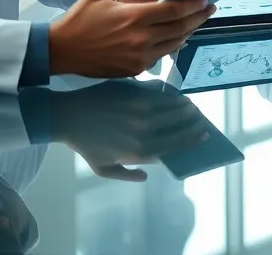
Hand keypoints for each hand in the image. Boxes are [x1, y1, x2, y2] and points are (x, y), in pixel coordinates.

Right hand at [49, 0, 215, 77]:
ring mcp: (139, 57)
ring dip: (189, 32)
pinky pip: (161, 55)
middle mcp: (140, 39)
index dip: (193, 5)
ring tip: (197, 22)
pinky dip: (172, 45)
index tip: (205, 0)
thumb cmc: (79, 19)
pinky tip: (177, 37)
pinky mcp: (135, 69)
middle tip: (210, 9)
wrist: (61, 51)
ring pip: (174, 44)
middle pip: (180, 28)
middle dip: (198, 18)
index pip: (174, 11)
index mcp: (133, 18)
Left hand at [49, 81, 211, 180]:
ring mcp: (139, 111)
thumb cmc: (85, 144)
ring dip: (184, 106)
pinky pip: (158, 94)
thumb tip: (146, 176)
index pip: (174, 145)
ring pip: (171, 107)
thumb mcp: (102, 169)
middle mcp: (143, 131)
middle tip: (199, 117)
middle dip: (192, 121)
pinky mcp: (133, 94)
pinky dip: (170, 94)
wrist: (68, 116)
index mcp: (138, 152)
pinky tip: (174, 94)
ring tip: (190, 105)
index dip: (192, 140)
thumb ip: (126, 175)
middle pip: (177, 125)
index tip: (203, 134)